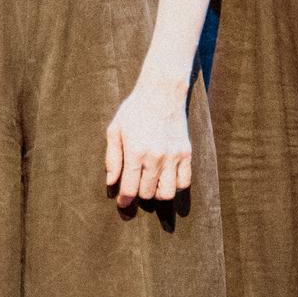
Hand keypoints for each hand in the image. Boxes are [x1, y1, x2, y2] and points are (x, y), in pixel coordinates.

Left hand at [104, 78, 193, 207]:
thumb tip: (111, 183)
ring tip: (151, 184)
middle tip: (135, 187)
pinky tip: (166, 179)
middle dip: (139, 194)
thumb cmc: (134, 110)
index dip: (124, 201)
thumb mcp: (115, 129)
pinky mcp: (186, 153)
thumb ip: (112, 158)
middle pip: (147, 193)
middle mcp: (155, 156)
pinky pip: (184, 183)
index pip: (130, 188)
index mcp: (135, 151)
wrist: (161, 92)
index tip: (122, 204)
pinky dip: (175, 186)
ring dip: (157, 194)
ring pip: (166, 193)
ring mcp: (173, 156)